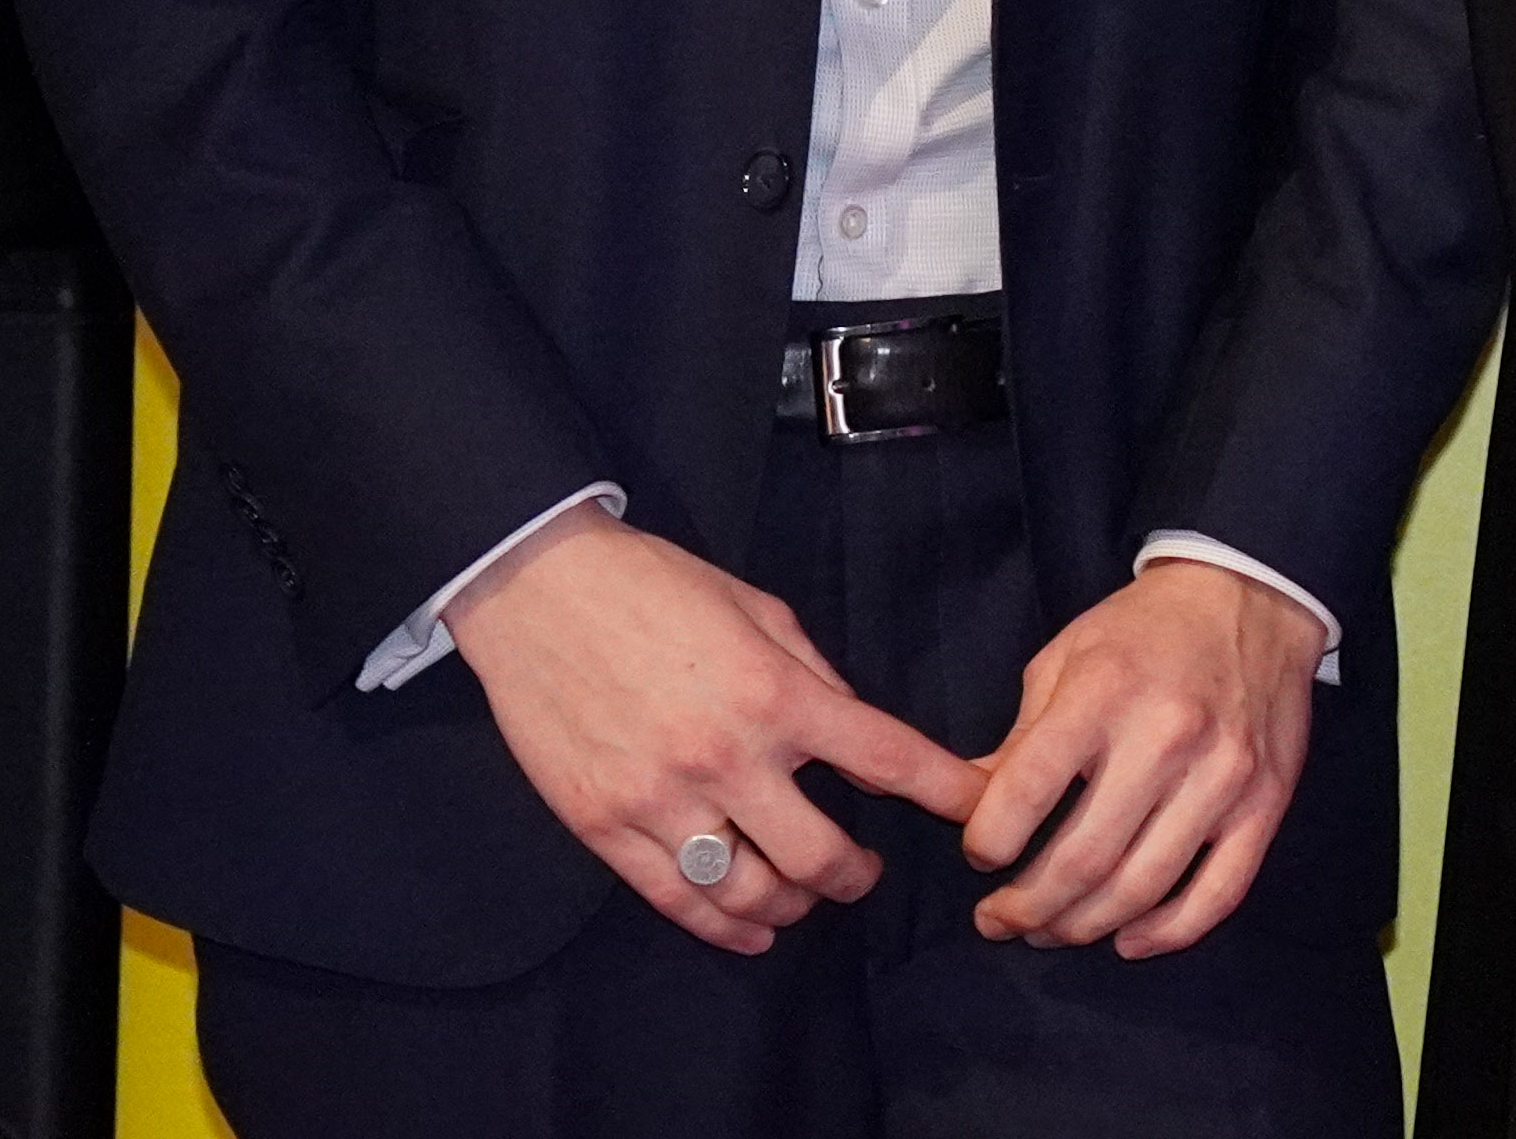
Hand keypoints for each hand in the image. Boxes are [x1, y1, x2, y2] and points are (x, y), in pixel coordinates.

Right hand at [444, 506, 986, 954]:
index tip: (976, 810)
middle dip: (857, 874)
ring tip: (805, 895)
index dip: (945, 791)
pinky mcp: (604, 826)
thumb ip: (814, 677)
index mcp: (776, 695)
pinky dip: (722, 927)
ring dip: (793, 905)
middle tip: (865, 870)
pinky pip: (676, 899)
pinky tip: (752, 927)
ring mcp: (661, 799)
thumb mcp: (760, 609)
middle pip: (819, 856)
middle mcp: (727, 758)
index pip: (886, 759)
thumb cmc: (656, 587)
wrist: (538, 591)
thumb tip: (852, 731)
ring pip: (748, 893)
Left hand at [967, 558, 1326, 956]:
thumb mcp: (1064, 659)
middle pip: (1082, 860)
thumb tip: (966, 812)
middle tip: (1000, 921)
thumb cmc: (1143, 630)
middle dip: (1025, 909)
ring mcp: (1223, 777)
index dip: (986, 844)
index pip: (1024, 795)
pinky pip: (1217, 894)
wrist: (1254, 598)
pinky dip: (1166, 933)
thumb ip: (1019, 739)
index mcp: (1104, 693)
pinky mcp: (1266, 804)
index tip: (981, 856)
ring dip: (1082, 928)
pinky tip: (1129, 940)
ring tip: (1051, 931)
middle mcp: (1166, 738)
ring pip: (1141, 889)